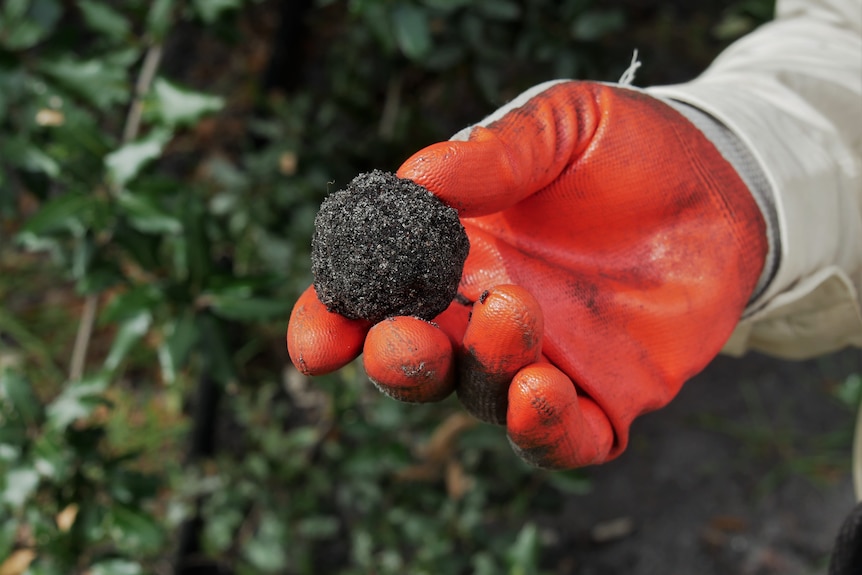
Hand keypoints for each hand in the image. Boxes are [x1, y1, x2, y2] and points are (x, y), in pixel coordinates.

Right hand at [287, 80, 766, 468]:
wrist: (721, 182)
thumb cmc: (622, 149)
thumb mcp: (556, 126)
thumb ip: (490, 155)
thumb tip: (415, 182)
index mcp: (452, 256)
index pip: (374, 300)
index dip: (334, 322)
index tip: (319, 337)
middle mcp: (482, 316)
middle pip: (418, 363)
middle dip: (397, 362)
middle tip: (402, 337)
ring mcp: (543, 360)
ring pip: (484, 396)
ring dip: (481, 368)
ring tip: (510, 312)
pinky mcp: (607, 396)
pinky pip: (564, 439)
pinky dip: (541, 430)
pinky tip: (540, 391)